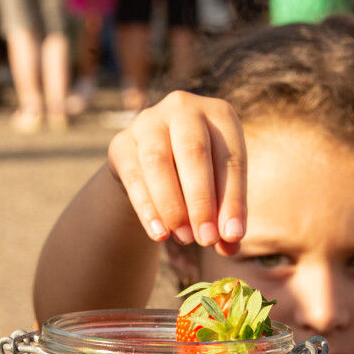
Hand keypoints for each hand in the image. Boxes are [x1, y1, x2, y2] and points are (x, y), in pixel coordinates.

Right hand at [107, 91, 247, 252]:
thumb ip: (225, 217)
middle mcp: (183, 107)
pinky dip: (147, 208)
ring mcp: (148, 121)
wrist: (152, 164)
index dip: (233, 200)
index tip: (233, 236)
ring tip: (185, 238)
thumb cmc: (198, 176)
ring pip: (158, 161)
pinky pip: (134, 176)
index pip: (231, 159)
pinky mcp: (121, 143)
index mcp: (220, 113)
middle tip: (207, 240)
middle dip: (202, 201)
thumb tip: (230, 246)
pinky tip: (159, 234)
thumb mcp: (218, 191)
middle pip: (193, 153)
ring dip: (173, 205)